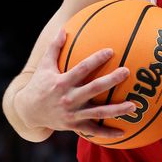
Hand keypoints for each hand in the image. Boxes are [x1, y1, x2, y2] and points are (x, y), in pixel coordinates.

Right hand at [15, 29, 135, 137]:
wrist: (27, 112)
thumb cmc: (39, 85)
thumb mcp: (44, 66)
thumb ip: (54, 48)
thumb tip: (64, 28)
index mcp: (62, 82)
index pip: (82, 69)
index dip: (96, 59)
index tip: (110, 51)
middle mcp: (69, 98)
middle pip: (94, 88)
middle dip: (111, 80)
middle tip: (126, 72)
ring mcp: (72, 114)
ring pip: (98, 112)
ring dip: (117, 110)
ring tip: (134, 106)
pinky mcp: (74, 126)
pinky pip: (93, 130)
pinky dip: (107, 133)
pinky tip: (124, 132)